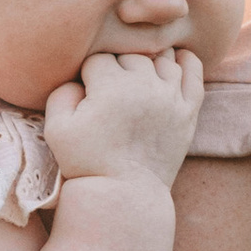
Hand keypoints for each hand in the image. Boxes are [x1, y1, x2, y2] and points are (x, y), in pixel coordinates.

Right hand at [42, 44, 204, 188]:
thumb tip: (80, 78)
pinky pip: (194, 73)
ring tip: (134, 83)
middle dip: (116, 68)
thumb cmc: (86, 162)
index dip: (88, 75)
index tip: (87, 95)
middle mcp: (145, 86)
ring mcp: (171, 97)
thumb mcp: (56, 129)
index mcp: (112, 87)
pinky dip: (186, 61)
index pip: (98, 59)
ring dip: (146, 64)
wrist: (123, 194)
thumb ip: (60, 92)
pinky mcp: (189, 111)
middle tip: (109, 94)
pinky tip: (174, 60)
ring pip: (161, 59)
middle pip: (130, 56)